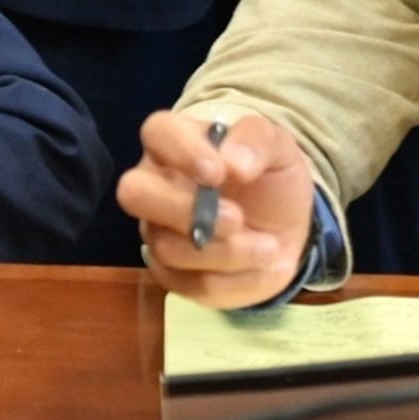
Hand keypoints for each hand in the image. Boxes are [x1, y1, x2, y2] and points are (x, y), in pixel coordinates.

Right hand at [119, 110, 314, 309]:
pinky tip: (268, 267)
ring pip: (169, 249)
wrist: (284, 227)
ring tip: (270, 247)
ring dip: (228, 253)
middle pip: (134, 194)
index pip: (157, 133)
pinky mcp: (175, 276)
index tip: (218, 172)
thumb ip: (256, 141)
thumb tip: (234, 164)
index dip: (182, 151)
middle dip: (184, 211)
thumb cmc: (269, 177)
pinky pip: (194, 286)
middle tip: (236, 219)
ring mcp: (159, 234)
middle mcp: (155, 187)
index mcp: (175, 145)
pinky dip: (238, 281)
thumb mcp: (278, 148)